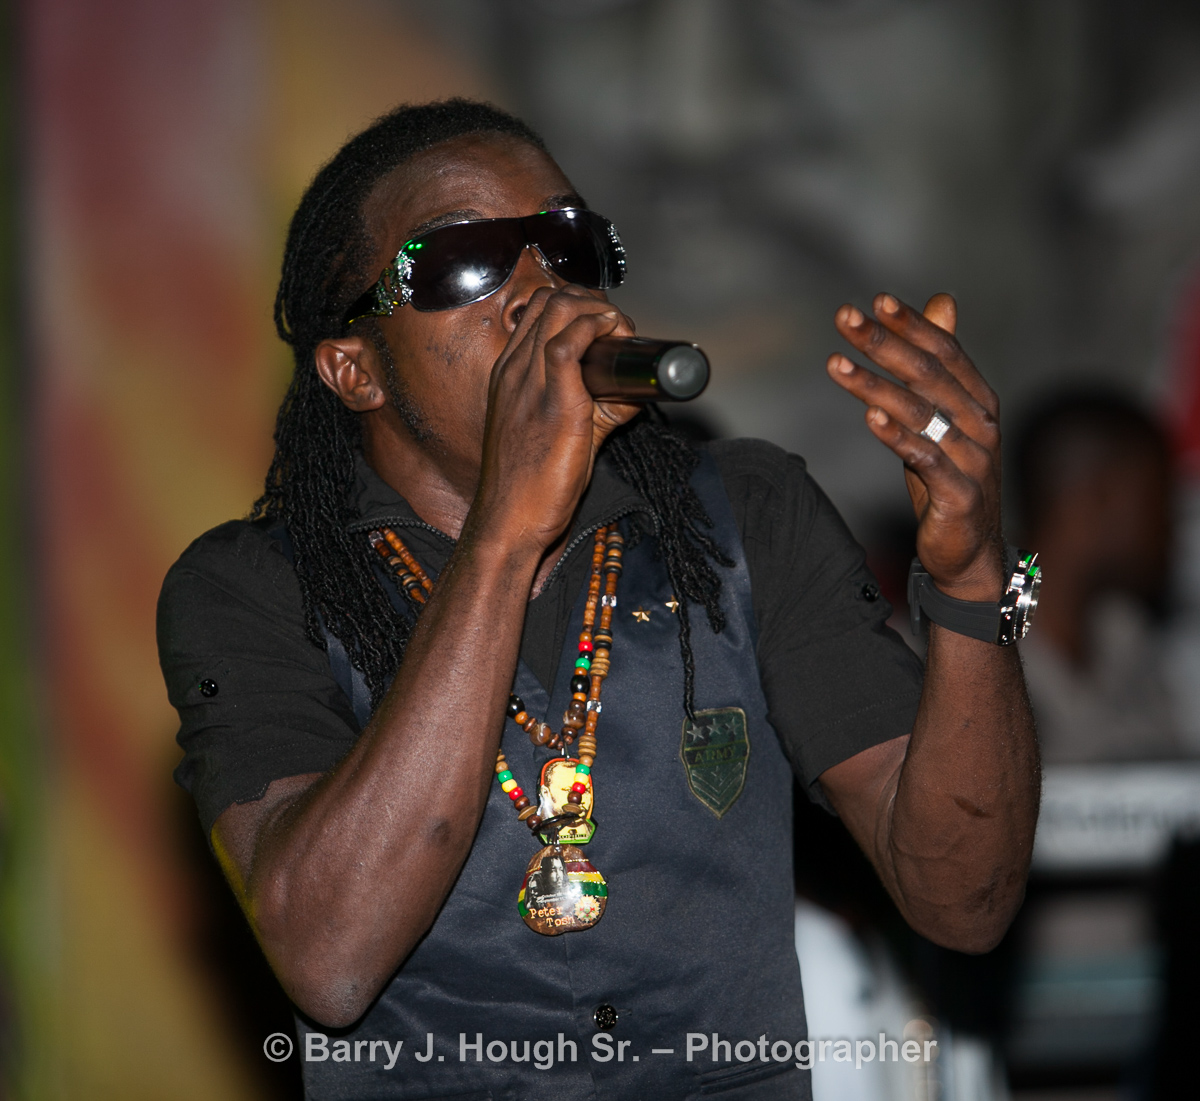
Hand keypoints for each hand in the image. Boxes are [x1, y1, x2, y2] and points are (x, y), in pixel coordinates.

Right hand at [473, 284, 639, 553]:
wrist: (509, 521)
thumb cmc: (529, 484)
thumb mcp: (556, 432)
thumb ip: (591, 407)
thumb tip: (630, 394)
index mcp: (510, 373)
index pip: (540, 309)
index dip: (580, 305)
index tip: (607, 327)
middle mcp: (515, 369)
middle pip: (552, 299)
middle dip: (595, 301)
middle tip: (620, 331)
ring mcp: (529, 382)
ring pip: (560, 308)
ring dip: (601, 311)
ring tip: (622, 335)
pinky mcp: (553, 402)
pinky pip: (569, 342)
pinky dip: (597, 329)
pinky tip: (615, 340)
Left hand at [827, 293, 1002, 600]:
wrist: (969, 550)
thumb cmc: (950, 477)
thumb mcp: (943, 417)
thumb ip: (939, 363)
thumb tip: (942, 302)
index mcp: (978, 400)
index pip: (944, 351)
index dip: (911, 325)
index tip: (875, 301)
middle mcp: (981, 423)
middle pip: (928, 374)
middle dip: (883, 343)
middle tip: (844, 318)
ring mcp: (974, 459)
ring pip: (920, 413)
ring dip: (874, 385)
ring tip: (836, 364)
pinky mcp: (960, 493)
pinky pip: (926, 458)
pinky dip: (897, 436)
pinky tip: (869, 417)